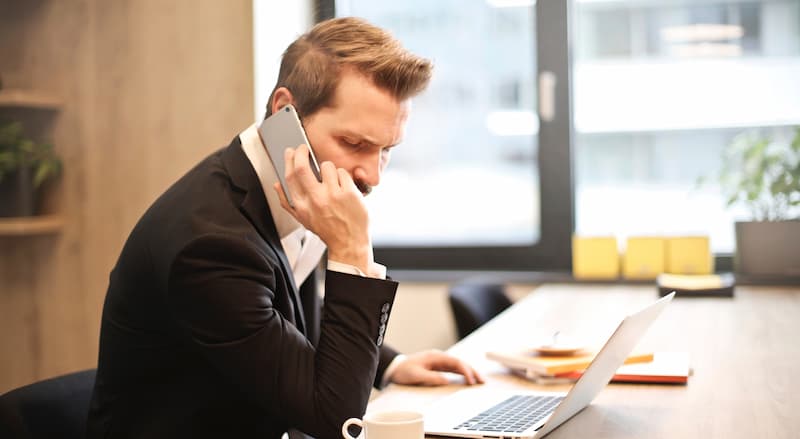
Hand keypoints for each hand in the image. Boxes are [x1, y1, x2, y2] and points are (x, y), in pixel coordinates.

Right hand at [275, 145, 374, 273]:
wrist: (348, 243)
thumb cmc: (327, 230)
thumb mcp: (302, 219)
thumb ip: (287, 202)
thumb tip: (277, 185)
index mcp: (301, 205)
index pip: (290, 176)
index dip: (289, 160)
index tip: (291, 152)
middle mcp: (315, 199)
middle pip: (302, 167)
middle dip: (302, 152)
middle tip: (305, 148)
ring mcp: (332, 195)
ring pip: (327, 166)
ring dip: (329, 168)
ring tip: (332, 180)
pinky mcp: (349, 193)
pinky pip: (343, 173)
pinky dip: (343, 177)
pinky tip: (344, 187)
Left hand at [389, 350, 484, 385]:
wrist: (394, 369)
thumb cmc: (403, 371)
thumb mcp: (416, 375)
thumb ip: (431, 377)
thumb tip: (447, 381)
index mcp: (435, 357)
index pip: (456, 362)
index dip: (465, 371)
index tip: (471, 381)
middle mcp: (439, 358)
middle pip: (460, 363)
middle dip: (472, 371)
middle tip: (482, 381)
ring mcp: (439, 362)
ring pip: (458, 366)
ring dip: (469, 373)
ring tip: (479, 381)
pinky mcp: (438, 368)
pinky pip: (453, 370)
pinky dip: (462, 374)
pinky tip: (468, 380)